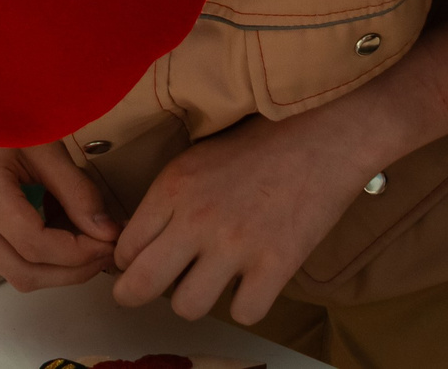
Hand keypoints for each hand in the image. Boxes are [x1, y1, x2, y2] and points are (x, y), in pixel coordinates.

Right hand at [0, 137, 120, 290]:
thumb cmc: (4, 110)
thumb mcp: (45, 145)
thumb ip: (77, 191)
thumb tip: (108, 234)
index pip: (35, 245)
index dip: (79, 253)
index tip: (112, 242)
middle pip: (24, 273)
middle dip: (72, 271)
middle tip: (107, 252)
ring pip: (15, 272)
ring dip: (57, 265)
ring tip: (88, 240)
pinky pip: (7, 257)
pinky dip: (40, 253)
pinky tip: (60, 228)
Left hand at [111, 107, 371, 322]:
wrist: (322, 134)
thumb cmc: (259, 142)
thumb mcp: (196, 159)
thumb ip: (168, 199)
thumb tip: (143, 240)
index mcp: (173, 188)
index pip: (126, 247)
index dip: (129, 260)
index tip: (140, 260)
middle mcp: (197, 219)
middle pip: (141, 285)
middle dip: (134, 294)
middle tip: (145, 292)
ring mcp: (236, 244)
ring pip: (188, 307)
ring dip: (196, 298)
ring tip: (209, 281)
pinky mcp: (276, 263)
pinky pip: (243, 313)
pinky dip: (246, 303)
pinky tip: (251, 283)